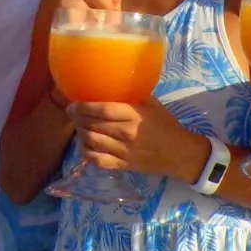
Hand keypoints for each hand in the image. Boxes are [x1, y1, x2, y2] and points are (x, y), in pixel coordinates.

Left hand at [70, 97, 202, 180]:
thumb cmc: (165, 124)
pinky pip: (97, 161)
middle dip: (77, 119)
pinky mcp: (122, 166)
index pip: (102, 110)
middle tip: (72, 113)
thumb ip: (132, 95)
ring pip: (92, 142)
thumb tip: (110, 84)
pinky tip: (84, 145)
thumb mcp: (152, 104)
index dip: (83, 107)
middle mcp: (126, 134)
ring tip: (79, 126)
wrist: (179, 153)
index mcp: (134, 115)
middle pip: (93, 125)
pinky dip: (86, 153)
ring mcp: (123, 152)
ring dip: (80, 133)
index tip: (73, 104)